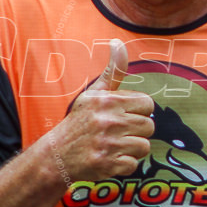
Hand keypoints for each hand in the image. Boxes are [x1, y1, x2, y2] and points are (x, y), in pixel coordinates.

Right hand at [47, 39, 153, 180]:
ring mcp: (108, 144)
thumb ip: (113, 71)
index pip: (148, 104)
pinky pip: (134, 164)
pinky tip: (109, 158)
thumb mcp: (94, 94)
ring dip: (131, 149)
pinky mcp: (108, 164)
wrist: (57, 155)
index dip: (138, 111)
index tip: (123, 115)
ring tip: (114, 146)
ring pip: (144, 146)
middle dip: (136, 131)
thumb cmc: (80, 121)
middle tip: (117, 133)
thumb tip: (118, 42)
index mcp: (108, 101)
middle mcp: (109, 121)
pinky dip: (124, 164)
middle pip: (149, 126)